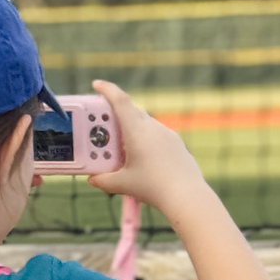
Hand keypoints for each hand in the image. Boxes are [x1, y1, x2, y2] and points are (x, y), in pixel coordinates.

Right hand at [82, 81, 206, 217]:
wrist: (186, 195)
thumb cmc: (153, 187)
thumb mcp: (123, 185)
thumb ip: (104, 181)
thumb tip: (93, 179)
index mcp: (137, 130)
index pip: (120, 101)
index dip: (107, 89)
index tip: (97, 84)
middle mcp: (153, 127)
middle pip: (131, 111)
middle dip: (115, 114)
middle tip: (102, 124)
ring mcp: (167, 134)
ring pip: (145, 122)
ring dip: (131, 127)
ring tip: (121, 146)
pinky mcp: (176, 143)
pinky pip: (157, 134)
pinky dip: (145, 138)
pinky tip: (143, 156)